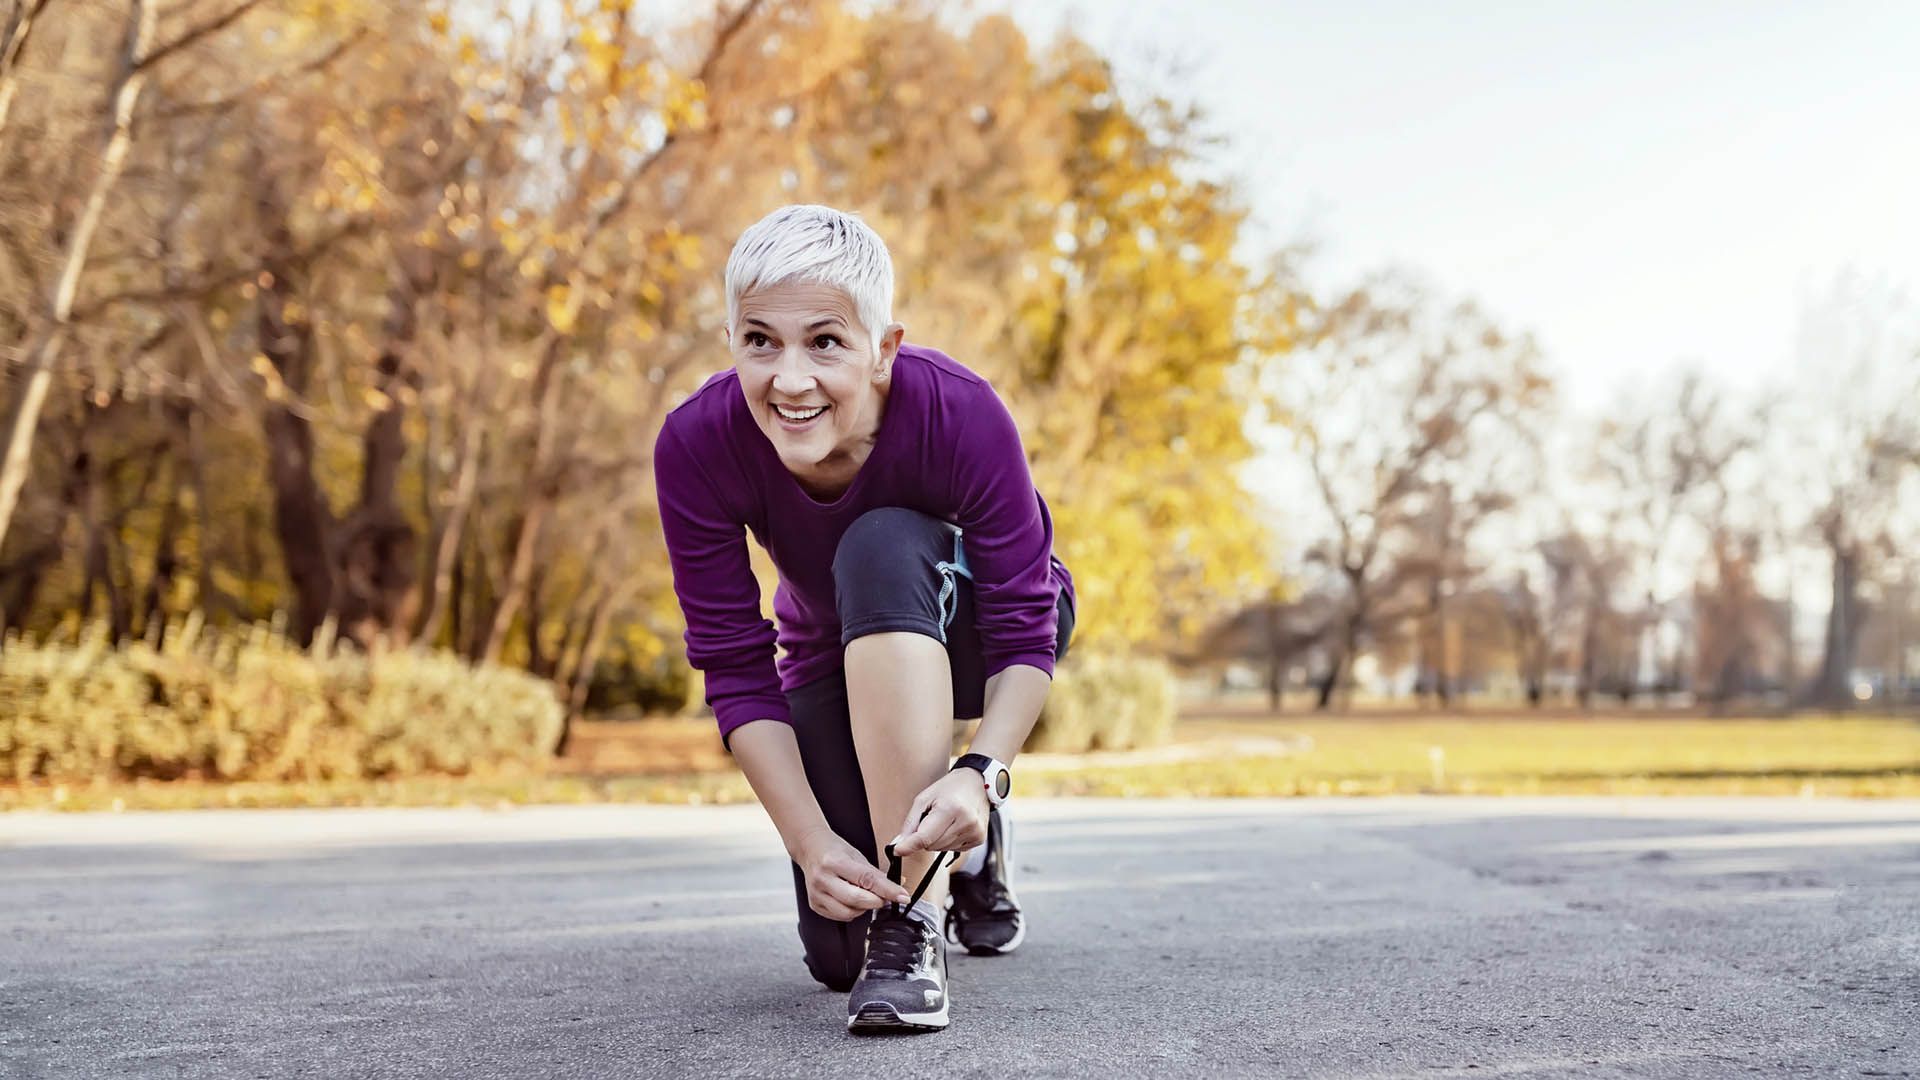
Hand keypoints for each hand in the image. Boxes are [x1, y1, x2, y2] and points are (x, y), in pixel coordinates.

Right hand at [792, 826, 910, 921]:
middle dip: (877, 901)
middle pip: (857, 900)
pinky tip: (851, 899)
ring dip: (864, 908)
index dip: (888, 890)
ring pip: (849, 913)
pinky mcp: (814, 904)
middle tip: (885, 897)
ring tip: (865, 895)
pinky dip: (852, 911)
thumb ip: (876, 874)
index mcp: (835, 862)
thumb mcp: (857, 856)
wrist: (810, 849)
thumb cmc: (835, 850)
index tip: (903, 897)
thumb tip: (899, 889)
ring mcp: (816, 894)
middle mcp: (823, 879)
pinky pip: (840, 916)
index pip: (867, 879)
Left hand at [890, 768, 990, 856]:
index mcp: (950, 808)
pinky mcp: (980, 839)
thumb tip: (900, 844)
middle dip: (925, 837)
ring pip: (942, 849)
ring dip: (937, 839)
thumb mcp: (925, 798)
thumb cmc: (949, 788)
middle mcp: (966, 822)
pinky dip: (949, 840)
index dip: (909, 846)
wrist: (978, 782)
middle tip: (931, 820)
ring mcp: (975, 832)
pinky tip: (955, 826)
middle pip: (932, 845)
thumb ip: (911, 822)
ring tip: (945, 821)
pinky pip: (954, 849)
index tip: (897, 851)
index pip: (925, 836)